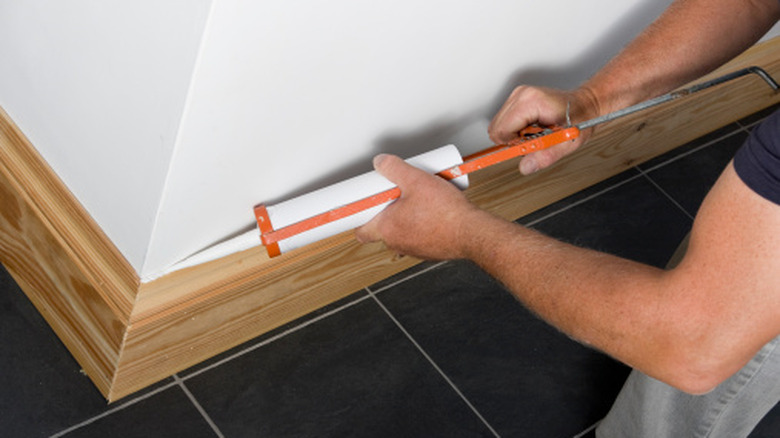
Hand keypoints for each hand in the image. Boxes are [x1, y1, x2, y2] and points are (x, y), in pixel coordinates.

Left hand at [355, 154, 484, 259]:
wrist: (473, 232)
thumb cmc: (446, 213)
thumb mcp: (416, 180)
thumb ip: (394, 168)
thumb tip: (381, 162)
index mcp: (387, 229)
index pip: (361, 230)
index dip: (360, 216)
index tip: (362, 205)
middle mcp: (398, 242)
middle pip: (383, 227)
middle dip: (387, 210)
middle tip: (397, 194)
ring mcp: (414, 248)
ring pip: (402, 231)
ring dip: (406, 217)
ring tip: (419, 199)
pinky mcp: (430, 249)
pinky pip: (420, 234)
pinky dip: (423, 224)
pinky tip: (434, 210)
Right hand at [488, 86, 598, 174]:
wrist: (587, 105)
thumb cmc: (581, 119)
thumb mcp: (568, 142)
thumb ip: (545, 156)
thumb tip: (526, 166)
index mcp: (532, 102)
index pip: (501, 130)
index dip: (512, 145)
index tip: (525, 148)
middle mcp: (522, 95)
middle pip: (496, 128)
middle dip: (512, 141)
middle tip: (533, 141)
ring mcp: (518, 95)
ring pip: (498, 125)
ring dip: (513, 135)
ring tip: (535, 134)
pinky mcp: (517, 99)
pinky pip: (504, 121)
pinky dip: (515, 130)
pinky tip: (532, 129)